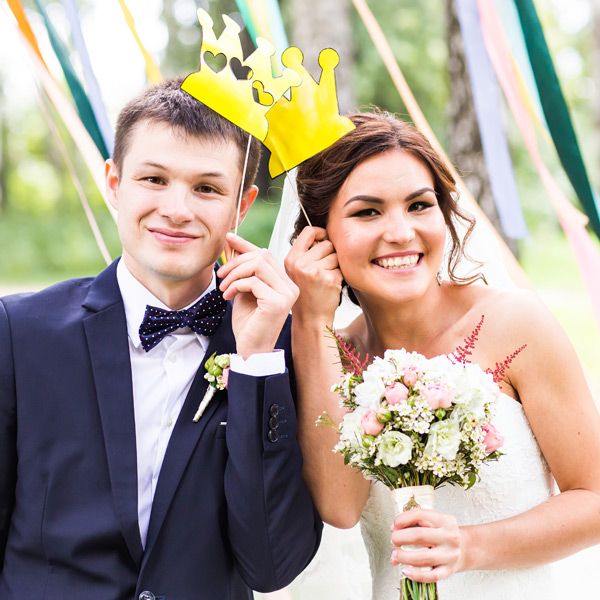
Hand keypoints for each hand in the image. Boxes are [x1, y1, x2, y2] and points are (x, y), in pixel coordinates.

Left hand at [218, 232, 298, 357]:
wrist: (251, 349)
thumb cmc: (248, 323)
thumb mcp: (243, 290)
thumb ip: (242, 270)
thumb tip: (231, 243)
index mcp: (283, 282)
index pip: (265, 254)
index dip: (246, 244)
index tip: (228, 238)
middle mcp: (290, 286)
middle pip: (262, 255)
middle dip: (236, 261)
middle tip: (221, 275)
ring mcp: (286, 294)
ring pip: (258, 265)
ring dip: (235, 273)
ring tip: (224, 288)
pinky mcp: (277, 303)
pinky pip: (253, 282)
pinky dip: (236, 285)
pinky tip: (228, 297)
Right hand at [284, 226, 342, 326]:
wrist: (310, 318)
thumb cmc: (306, 294)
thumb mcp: (296, 271)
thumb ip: (305, 253)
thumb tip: (322, 234)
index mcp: (291, 259)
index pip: (309, 231)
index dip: (320, 232)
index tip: (324, 238)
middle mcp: (301, 263)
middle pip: (326, 243)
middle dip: (329, 254)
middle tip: (323, 270)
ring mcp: (315, 271)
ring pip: (336, 256)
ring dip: (335, 266)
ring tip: (325, 280)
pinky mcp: (330, 279)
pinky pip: (341, 268)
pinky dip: (339, 277)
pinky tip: (330, 287)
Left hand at [389, 508, 462, 582]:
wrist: (466, 548)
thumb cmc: (443, 534)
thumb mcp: (433, 522)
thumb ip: (413, 524)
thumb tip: (393, 532)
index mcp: (444, 520)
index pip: (419, 515)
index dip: (402, 520)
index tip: (394, 526)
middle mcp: (449, 537)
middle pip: (419, 536)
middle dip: (400, 538)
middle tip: (394, 540)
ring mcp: (450, 555)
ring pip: (422, 558)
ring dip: (403, 556)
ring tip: (395, 554)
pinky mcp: (448, 571)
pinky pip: (431, 576)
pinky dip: (416, 575)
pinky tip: (405, 570)